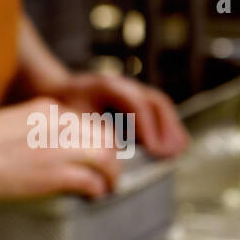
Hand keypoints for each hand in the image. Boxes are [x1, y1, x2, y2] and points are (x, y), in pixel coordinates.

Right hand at [0, 99, 122, 199]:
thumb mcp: (16, 123)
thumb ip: (40, 130)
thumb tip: (58, 148)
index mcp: (49, 109)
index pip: (91, 124)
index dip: (102, 142)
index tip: (101, 157)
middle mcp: (60, 123)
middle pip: (105, 139)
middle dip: (113, 159)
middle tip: (111, 176)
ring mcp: (59, 147)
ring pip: (105, 158)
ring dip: (112, 175)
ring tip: (109, 188)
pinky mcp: (55, 172)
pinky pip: (91, 180)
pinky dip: (97, 189)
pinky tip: (94, 196)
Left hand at [47, 73, 189, 157]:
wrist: (60, 90)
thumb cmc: (64, 108)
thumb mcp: (72, 119)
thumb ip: (93, 134)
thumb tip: (115, 155)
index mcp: (106, 86)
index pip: (136, 104)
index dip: (148, 128)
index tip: (155, 150)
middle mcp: (124, 84)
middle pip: (156, 102)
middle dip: (166, 128)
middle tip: (170, 153)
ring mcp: (134, 88)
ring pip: (162, 105)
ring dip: (172, 128)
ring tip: (179, 150)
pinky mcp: (139, 97)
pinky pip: (160, 110)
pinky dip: (170, 127)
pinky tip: (177, 144)